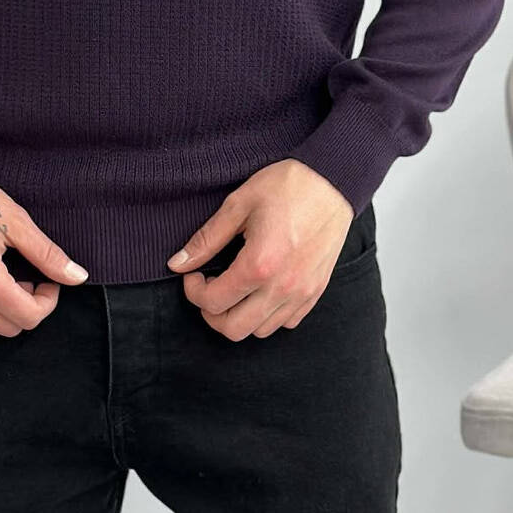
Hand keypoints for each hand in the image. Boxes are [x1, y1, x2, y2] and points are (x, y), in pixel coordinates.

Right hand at [0, 150, 88, 341]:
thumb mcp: (15, 222)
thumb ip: (48, 255)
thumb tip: (77, 277)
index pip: (31, 316)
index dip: (48, 300)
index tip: (47, 280)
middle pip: (10, 327)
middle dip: (26, 305)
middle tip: (24, 276)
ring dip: (0, 314)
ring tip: (0, 282)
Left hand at [166, 159, 354, 339]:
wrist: (334, 181)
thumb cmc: (288, 186)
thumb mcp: (238, 204)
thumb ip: (206, 239)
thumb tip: (177, 263)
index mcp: (259, 264)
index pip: (213, 302)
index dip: (193, 292)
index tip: (193, 274)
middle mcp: (282, 287)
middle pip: (234, 329)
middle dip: (212, 313)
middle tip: (209, 288)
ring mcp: (302, 292)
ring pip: (260, 330)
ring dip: (239, 316)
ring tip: (234, 289)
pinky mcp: (316, 291)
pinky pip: (286, 322)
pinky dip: (267, 315)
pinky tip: (260, 290)